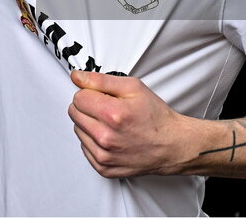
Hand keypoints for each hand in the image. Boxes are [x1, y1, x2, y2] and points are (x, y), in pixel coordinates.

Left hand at [68, 70, 190, 177]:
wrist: (171, 145)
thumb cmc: (155, 117)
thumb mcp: (132, 87)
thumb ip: (100, 80)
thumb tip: (77, 77)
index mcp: (113, 114)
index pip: (78, 98)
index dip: (90, 93)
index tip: (101, 96)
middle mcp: (106, 138)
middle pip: (75, 114)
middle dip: (88, 107)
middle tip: (107, 108)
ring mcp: (104, 156)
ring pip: (78, 130)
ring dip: (90, 124)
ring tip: (111, 123)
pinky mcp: (103, 168)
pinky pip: (84, 148)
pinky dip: (94, 140)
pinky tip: (111, 136)